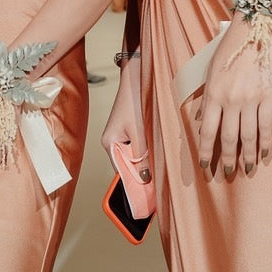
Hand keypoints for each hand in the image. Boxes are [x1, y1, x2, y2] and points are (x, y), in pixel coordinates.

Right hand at [101, 58, 150, 183]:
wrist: (136, 76)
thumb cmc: (134, 100)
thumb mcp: (139, 131)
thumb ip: (141, 155)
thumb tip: (144, 177)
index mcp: (109, 143)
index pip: (121, 171)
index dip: (135, 182)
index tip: (148, 195)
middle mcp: (112, 141)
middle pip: (127, 164)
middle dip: (142, 172)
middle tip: (159, 184)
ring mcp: (119, 135)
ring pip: (134, 155)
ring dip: (146, 160)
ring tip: (161, 168)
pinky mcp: (128, 129)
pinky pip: (137, 145)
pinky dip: (146, 149)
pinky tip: (158, 151)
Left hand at [195, 19, 271, 178]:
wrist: (256, 28)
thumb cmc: (231, 47)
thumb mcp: (211, 70)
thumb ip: (208, 97)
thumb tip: (204, 119)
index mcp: (214, 94)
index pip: (208, 131)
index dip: (206, 152)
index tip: (205, 166)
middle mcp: (231, 100)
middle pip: (228, 138)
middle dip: (227, 160)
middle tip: (227, 174)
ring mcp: (251, 100)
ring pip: (248, 136)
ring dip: (248, 157)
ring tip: (247, 169)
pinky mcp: (269, 96)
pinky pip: (267, 126)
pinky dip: (266, 143)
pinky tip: (265, 154)